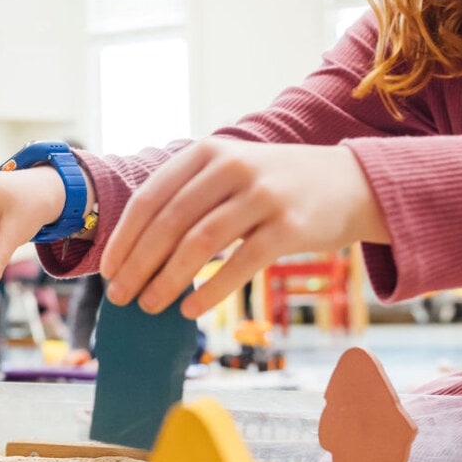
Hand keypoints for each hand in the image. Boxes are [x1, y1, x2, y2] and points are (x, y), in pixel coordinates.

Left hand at [100, 140, 386, 318]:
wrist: (353, 183)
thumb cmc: (279, 186)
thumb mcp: (232, 172)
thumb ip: (190, 197)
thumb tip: (137, 250)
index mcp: (208, 152)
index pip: (151, 197)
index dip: (125, 237)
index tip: (108, 270)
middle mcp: (233, 167)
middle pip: (169, 222)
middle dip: (138, 264)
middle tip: (121, 297)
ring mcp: (262, 195)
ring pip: (200, 244)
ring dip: (167, 280)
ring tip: (150, 306)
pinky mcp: (289, 227)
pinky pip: (239, 264)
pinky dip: (209, 290)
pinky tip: (191, 309)